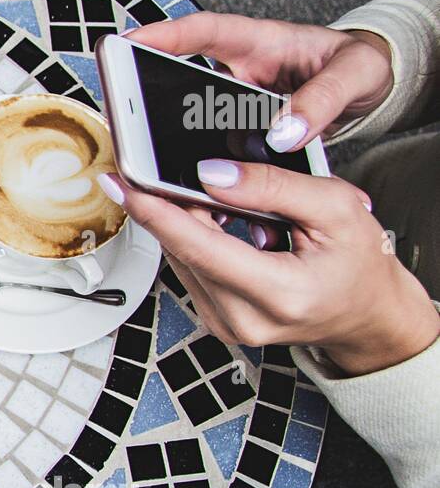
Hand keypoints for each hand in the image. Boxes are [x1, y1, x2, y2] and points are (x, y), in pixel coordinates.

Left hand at [97, 164, 439, 376]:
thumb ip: (272, 187)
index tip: (122, 182)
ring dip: (185, 220)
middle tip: (159, 164)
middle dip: (169, 203)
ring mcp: (224, 323)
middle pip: (183, 248)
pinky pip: (190, 268)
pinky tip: (218, 220)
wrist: (366, 316)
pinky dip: (197, 239)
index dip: (155, 210)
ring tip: (214, 195)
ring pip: (181, 256)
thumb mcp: (335, 210)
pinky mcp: (215, 319)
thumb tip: (211, 172)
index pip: (198, 246)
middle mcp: (241, 318)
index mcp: (277, 295)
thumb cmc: (359, 266)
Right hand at [126, 12, 393, 151]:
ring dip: (172, 144)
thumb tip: (284, 133)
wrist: (374, 88)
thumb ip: (322, 100)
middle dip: (145, 95)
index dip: (164, 35)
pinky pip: (216, 150)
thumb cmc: (362, 66)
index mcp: (262, 42)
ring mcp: (237, 103)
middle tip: (120, 113)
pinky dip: (206, 174)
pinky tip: (203, 198)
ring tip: (152, 165)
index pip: (205, 31)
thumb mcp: (355, 75)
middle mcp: (240, 71)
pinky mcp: (242, 132)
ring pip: (192, 122)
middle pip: (180, 79)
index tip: (129, 42)